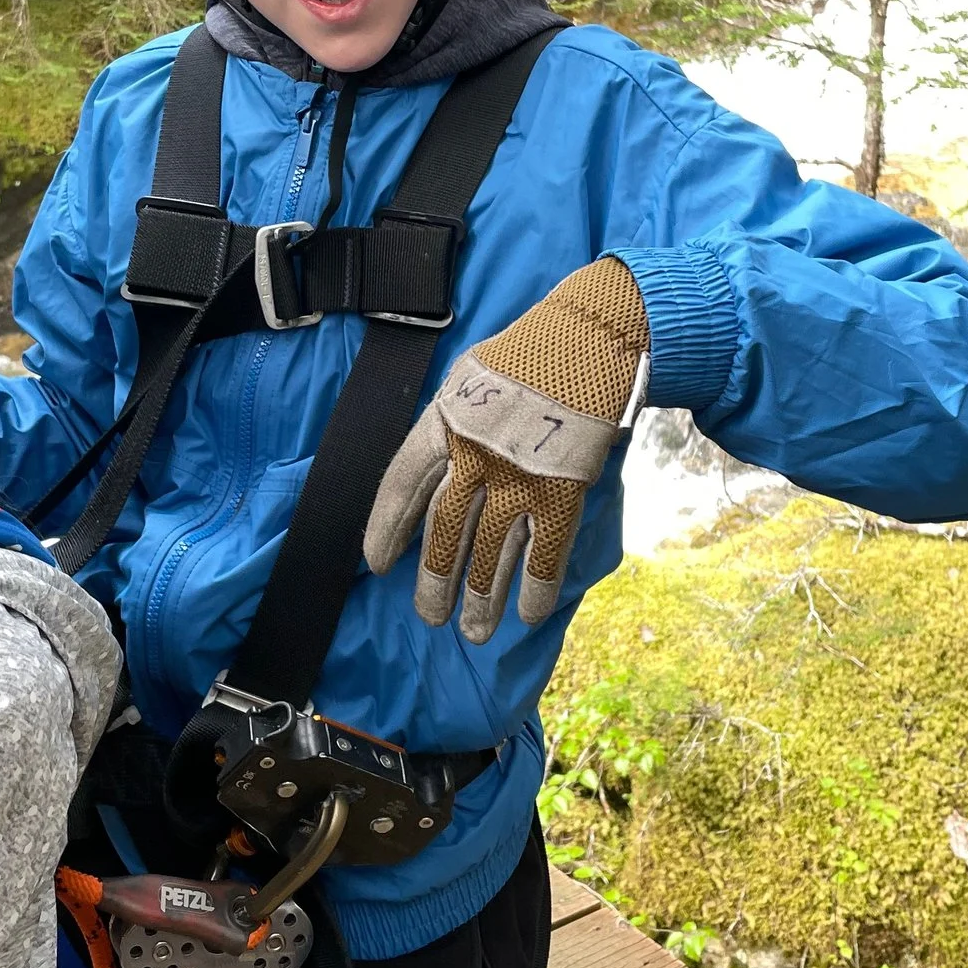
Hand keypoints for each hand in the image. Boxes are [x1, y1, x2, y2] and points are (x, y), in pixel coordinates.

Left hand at [364, 258, 649, 643]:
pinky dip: (534, 587)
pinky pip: (543, 552)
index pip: (402, 486)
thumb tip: (435, 467)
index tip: (377, 564)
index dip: (386, 529)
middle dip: (436, 581)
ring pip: (490, 552)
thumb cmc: (528, 354)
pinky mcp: (561, 491)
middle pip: (445, 532)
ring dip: (481, 596)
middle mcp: (474, 457)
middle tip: (431, 616)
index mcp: (443, 424)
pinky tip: (526, 615)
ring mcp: (518, 478)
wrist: (590, 336)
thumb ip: (450, 423)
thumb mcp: (468, 378)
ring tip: (474, 630)